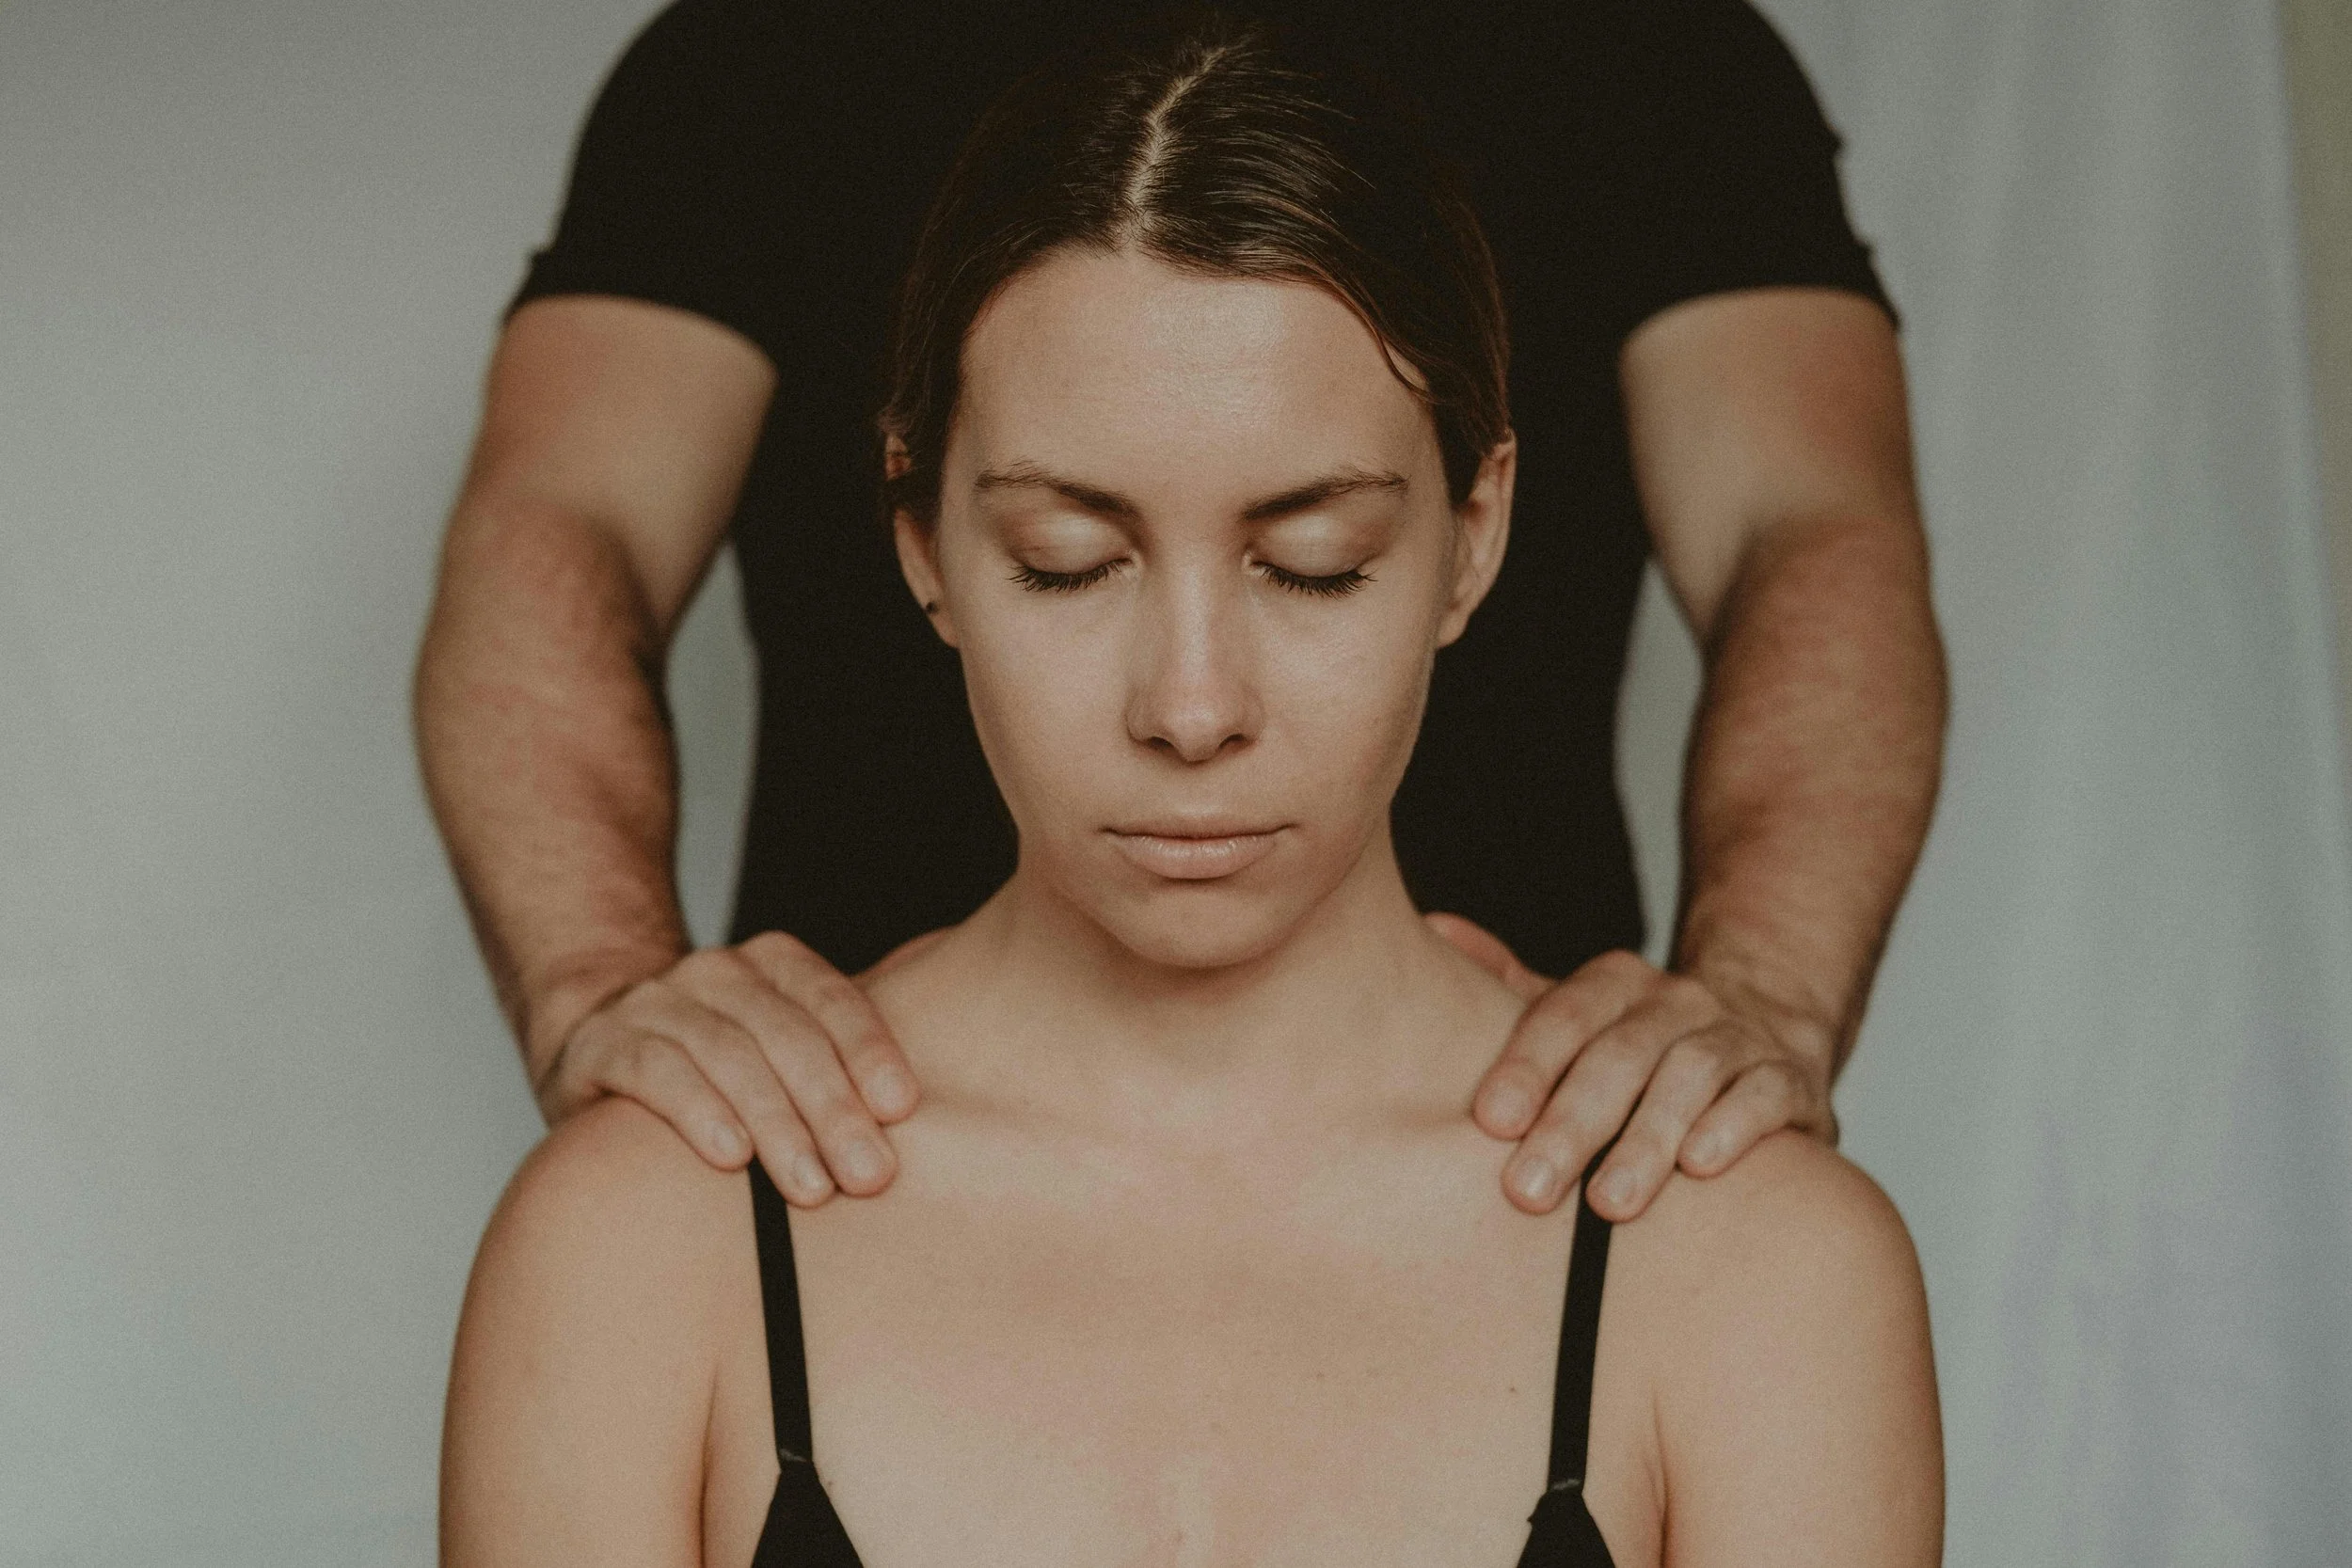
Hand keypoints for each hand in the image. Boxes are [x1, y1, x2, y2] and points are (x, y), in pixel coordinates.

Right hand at [531, 929, 940, 1205]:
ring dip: (777, 1124)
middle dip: (834, 1108)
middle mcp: (717, 972)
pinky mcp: (601, 1043)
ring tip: (813, 1187)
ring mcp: (655, 1001)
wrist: (595, 1044)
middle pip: (787, 1036)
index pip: (832, 1001)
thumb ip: (834, 1072)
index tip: (902, 1110)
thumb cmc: (718, 1069)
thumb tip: (909, 1132)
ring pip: (727, 1055)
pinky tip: (733, 1158)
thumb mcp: (777, 1054)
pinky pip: (656, 1071)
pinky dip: (698, 1112)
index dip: (869, 1051)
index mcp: (774, 965)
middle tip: (870, 1175)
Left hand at [1425, 913, 1837, 1220]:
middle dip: (1572, 1125)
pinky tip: (1702, 1166)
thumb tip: (1433, 928)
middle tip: (1528, 1191)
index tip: (1490, 1121)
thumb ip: (1507, 983)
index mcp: (1615, 983)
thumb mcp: (1575, 1011)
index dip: (1527, 1065)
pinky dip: (1734, 1127)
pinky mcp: (1790, 1081)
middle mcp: (1676, 1002)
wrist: (1764, 1029)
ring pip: (1689, 1078)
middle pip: (1620, 1056)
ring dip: (1647, 1140)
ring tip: (1609, 1203)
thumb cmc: (1640, 1042)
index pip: (1564, 1015)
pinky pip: (1763, 1095)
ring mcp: (1737, 1037)